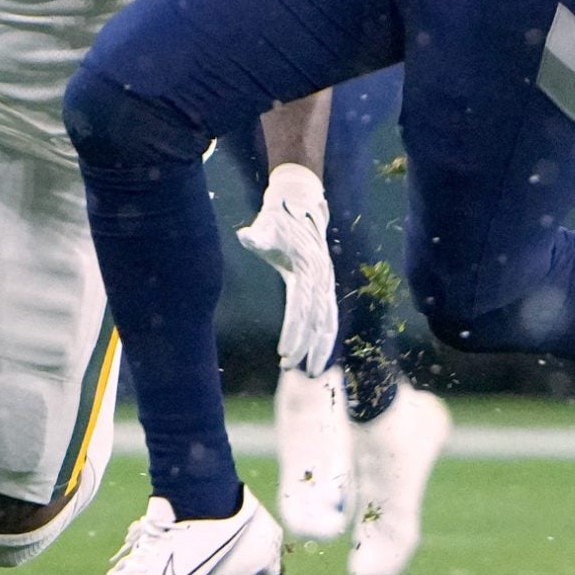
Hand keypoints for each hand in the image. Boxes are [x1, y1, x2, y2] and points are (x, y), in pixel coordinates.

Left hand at [236, 162, 336, 374]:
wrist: (300, 203)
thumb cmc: (278, 218)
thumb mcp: (266, 226)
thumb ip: (258, 236)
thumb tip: (246, 235)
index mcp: (306, 270)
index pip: (301, 310)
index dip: (294, 333)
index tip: (284, 355)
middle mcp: (320, 279)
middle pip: (316, 321)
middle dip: (306, 347)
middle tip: (294, 370)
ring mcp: (325, 283)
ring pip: (328, 321)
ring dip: (320, 346)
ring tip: (311, 371)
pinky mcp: (324, 285)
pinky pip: (328, 315)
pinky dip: (326, 335)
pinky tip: (319, 353)